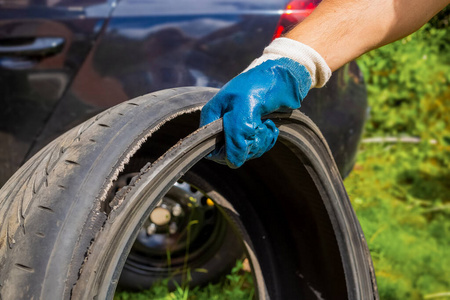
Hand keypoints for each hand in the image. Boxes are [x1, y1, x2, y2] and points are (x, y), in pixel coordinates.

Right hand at [200, 38, 330, 167]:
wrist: (286, 75)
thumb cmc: (261, 85)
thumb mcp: (246, 108)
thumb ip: (236, 135)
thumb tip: (232, 161)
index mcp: (212, 116)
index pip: (210, 148)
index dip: (227, 151)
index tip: (244, 140)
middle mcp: (222, 124)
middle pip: (229, 153)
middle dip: (248, 146)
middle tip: (259, 128)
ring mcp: (238, 127)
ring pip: (245, 152)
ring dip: (260, 142)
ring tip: (266, 125)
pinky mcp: (253, 129)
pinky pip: (256, 147)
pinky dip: (267, 140)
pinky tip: (271, 128)